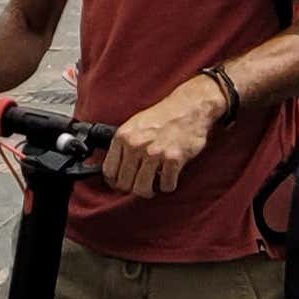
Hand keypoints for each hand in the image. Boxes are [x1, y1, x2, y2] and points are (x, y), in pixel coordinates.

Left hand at [102, 81, 225, 198]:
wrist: (189, 107)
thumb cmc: (162, 117)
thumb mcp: (134, 125)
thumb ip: (123, 145)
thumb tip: (113, 170)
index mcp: (123, 137)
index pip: (109, 172)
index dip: (115, 181)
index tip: (123, 183)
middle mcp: (135, 145)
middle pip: (124, 184)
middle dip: (133, 187)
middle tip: (142, 183)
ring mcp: (154, 152)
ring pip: (142, 189)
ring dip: (149, 190)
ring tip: (154, 183)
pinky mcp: (173, 159)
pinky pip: (166, 186)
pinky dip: (168, 185)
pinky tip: (170, 175)